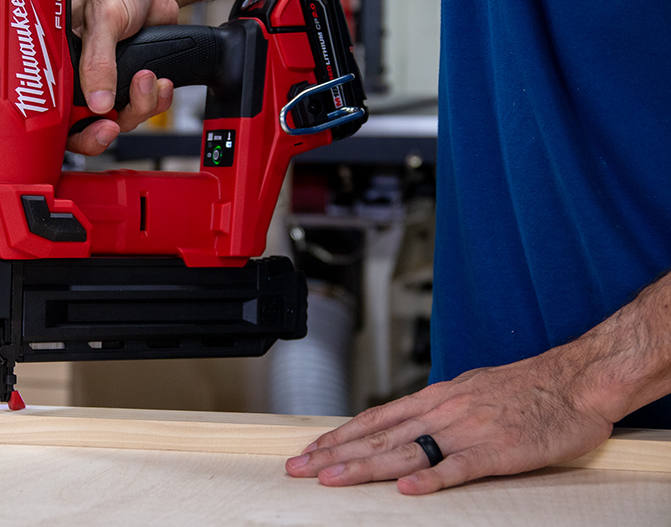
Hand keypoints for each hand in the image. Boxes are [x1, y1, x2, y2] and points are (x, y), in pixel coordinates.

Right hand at [67, 0, 178, 154]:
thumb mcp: (103, 17)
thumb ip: (97, 60)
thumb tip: (97, 100)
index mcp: (62, 62)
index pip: (58, 111)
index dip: (75, 130)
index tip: (97, 128)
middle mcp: (83, 77)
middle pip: (91, 123)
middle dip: (111, 124)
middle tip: (117, 121)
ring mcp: (111, 81)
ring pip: (123, 117)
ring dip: (141, 105)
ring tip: (148, 78)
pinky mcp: (135, 81)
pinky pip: (146, 106)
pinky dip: (158, 99)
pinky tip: (161, 82)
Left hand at [285, 348, 614, 493]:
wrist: (573, 381)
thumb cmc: (526, 387)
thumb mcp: (469, 390)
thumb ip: (436, 408)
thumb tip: (407, 421)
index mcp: (436, 398)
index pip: (375, 419)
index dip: (340, 435)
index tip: (311, 448)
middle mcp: (442, 412)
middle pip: (378, 436)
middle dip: (334, 453)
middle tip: (299, 467)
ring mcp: (467, 431)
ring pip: (405, 452)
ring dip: (364, 467)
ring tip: (331, 479)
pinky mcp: (496, 452)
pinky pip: (458, 468)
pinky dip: (430, 480)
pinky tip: (405, 491)